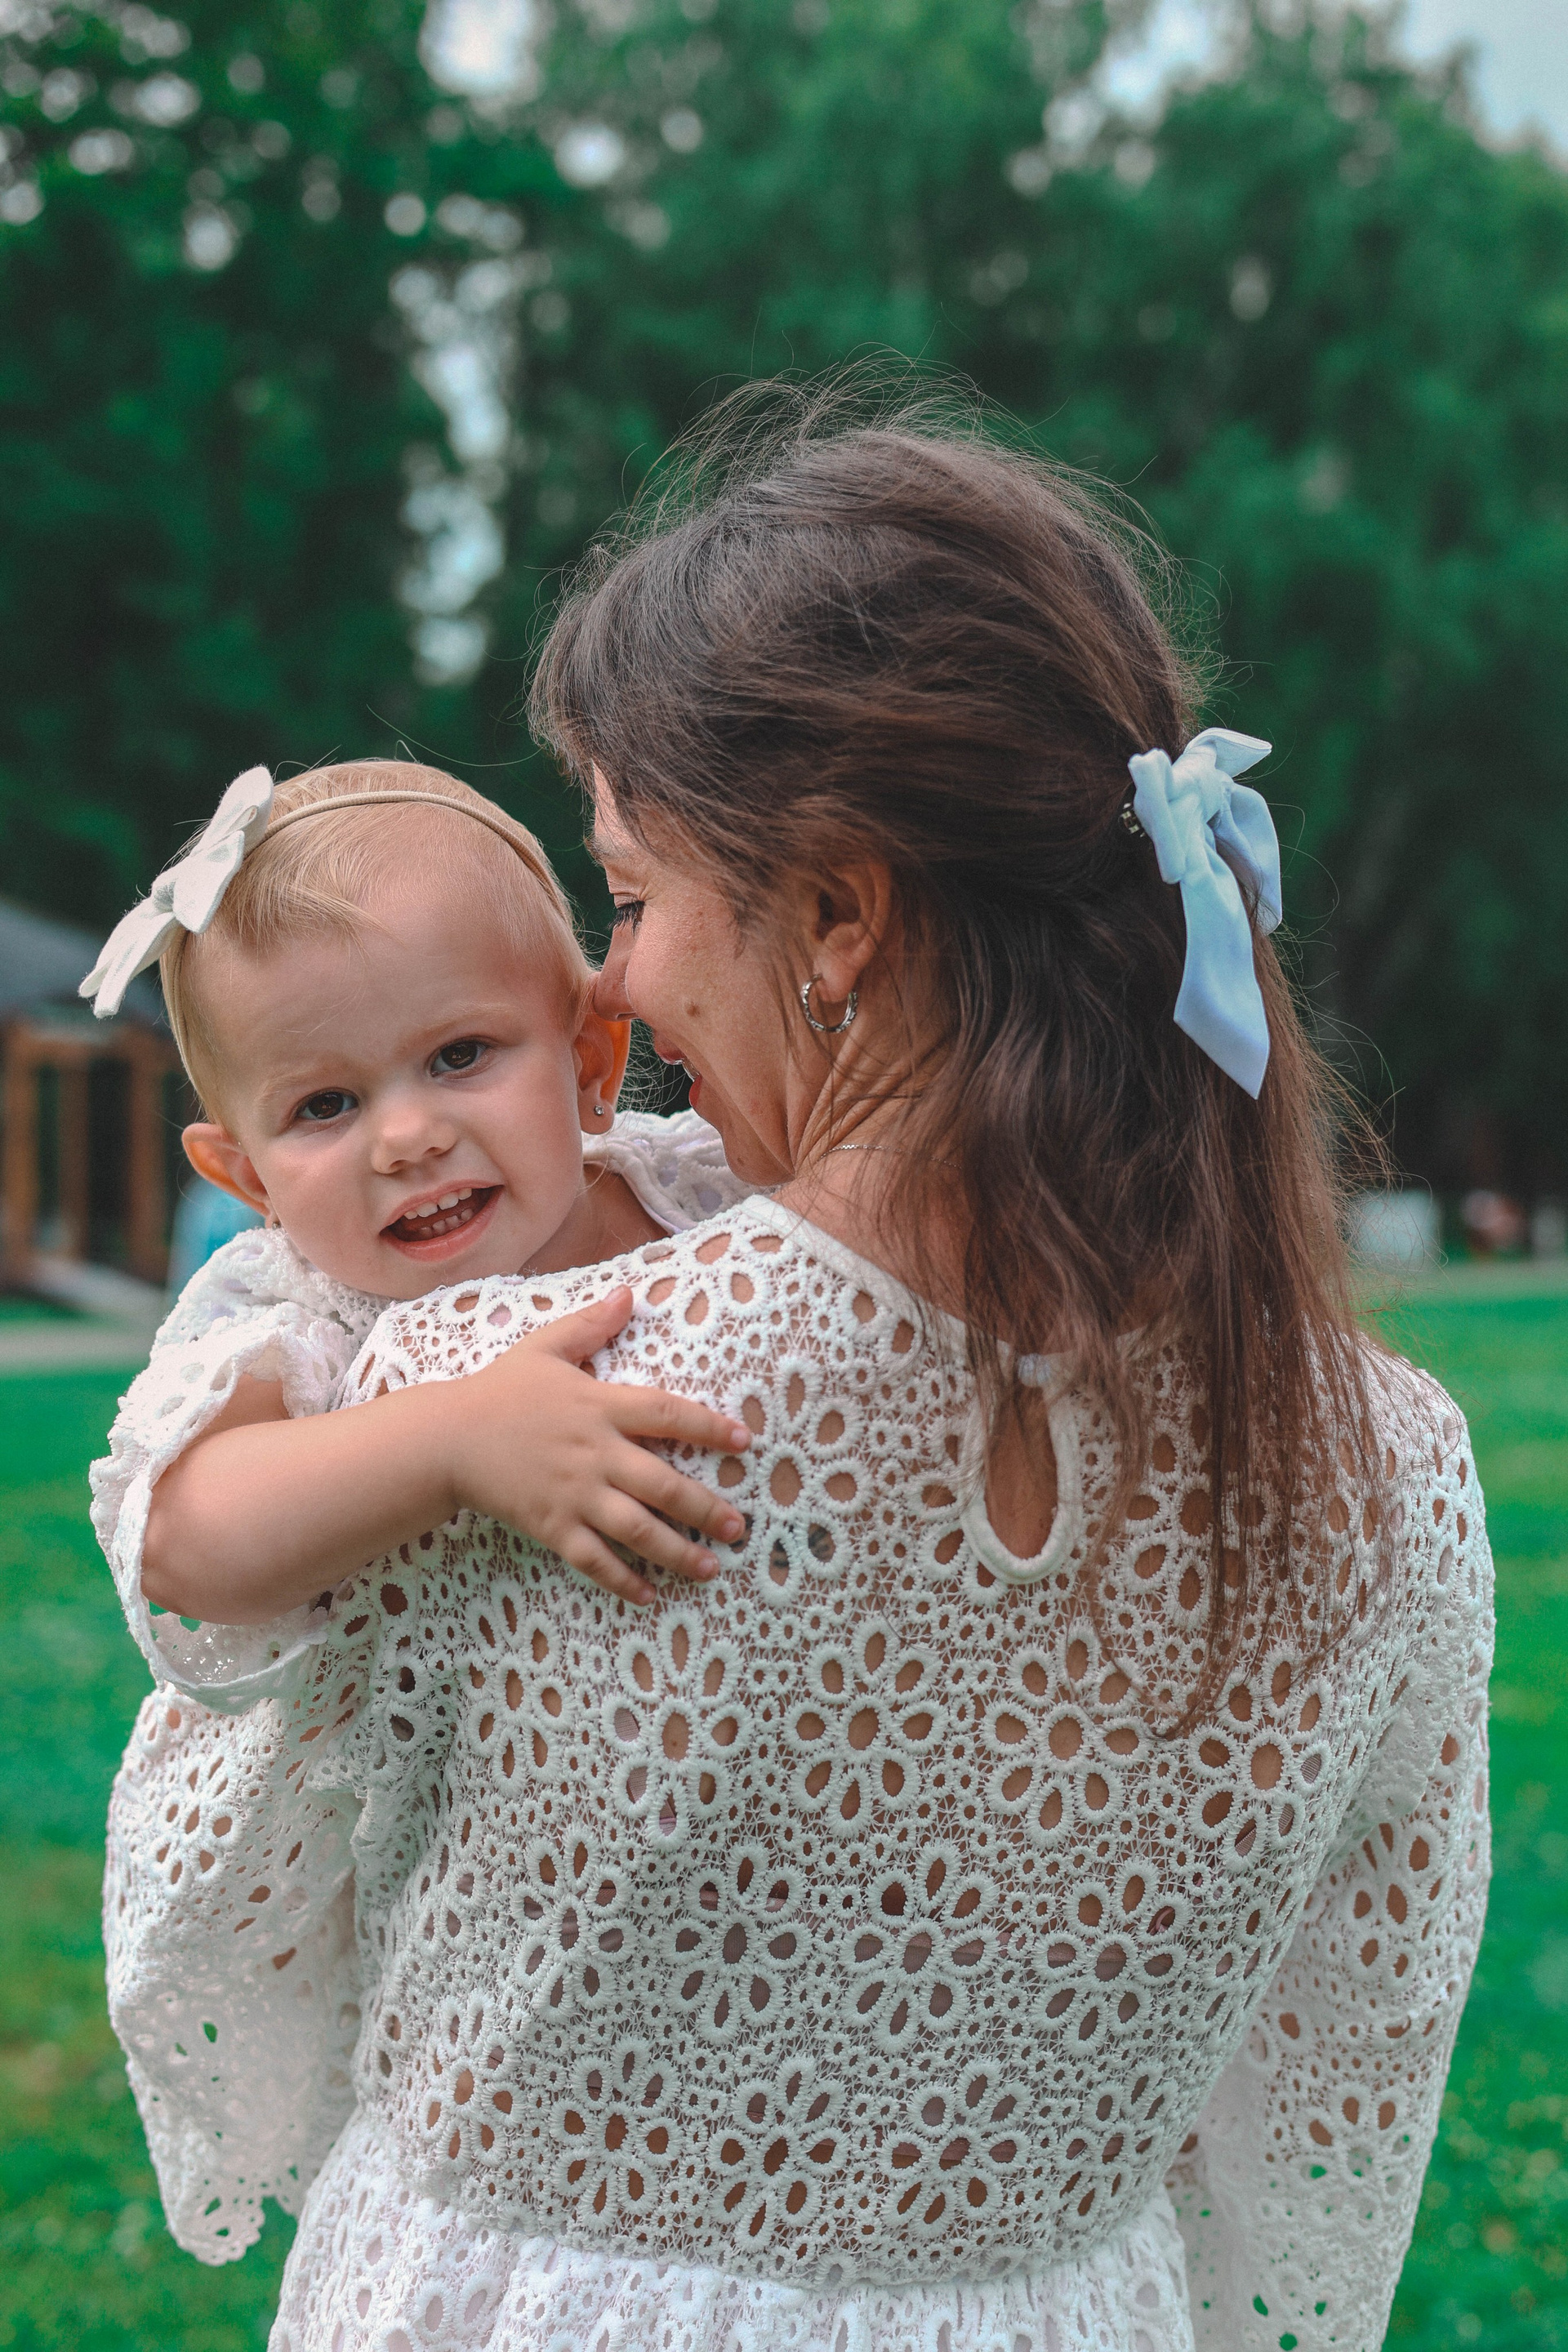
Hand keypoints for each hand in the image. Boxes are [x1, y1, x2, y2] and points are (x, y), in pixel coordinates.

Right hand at [449, 1285, 750, 1607]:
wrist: (445, 1438)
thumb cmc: (498, 1390)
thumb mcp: (545, 1347)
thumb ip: (591, 1324)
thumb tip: (628, 1293)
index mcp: (599, 1406)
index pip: (668, 1413)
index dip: (709, 1428)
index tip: (744, 1442)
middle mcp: (594, 1453)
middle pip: (663, 1483)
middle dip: (705, 1508)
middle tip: (737, 1526)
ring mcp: (574, 1493)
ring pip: (636, 1529)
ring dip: (677, 1552)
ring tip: (710, 1568)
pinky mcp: (551, 1525)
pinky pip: (594, 1559)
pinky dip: (623, 1580)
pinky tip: (649, 1595)